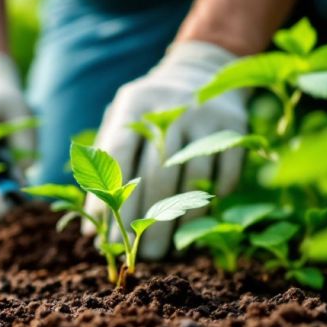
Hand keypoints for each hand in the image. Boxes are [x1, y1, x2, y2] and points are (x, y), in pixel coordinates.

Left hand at [85, 41, 244, 258]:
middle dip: (142, 222)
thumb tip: (91, 224)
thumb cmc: (148, 112)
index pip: (116, 158)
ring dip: (177, 223)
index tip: (99, 237)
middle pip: (154, 175)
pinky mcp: (235, 128)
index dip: (106, 201)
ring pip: (189, 180)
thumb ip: (104, 162)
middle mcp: (169, 108)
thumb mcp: (122, 121)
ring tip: (165, 251)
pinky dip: (209, 203)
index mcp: (134, 104)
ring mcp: (204, 117)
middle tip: (138, 256)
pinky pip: (222, 176)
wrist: (201, 71)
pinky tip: (196, 225)